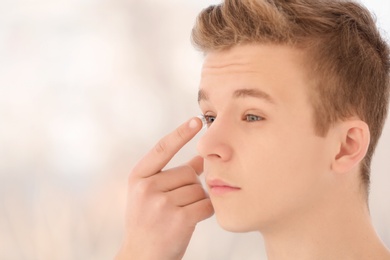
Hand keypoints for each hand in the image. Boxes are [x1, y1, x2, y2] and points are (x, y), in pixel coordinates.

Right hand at [116, 117, 213, 259]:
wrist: (142, 258)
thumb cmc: (149, 223)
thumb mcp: (149, 194)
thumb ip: (173, 174)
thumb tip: (200, 157)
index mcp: (138, 178)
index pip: (162, 148)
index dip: (180, 133)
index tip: (197, 120)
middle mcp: (147, 188)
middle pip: (188, 172)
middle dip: (191, 186)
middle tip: (178, 204)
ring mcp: (161, 204)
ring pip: (199, 189)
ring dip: (198, 200)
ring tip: (181, 214)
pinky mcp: (179, 219)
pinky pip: (206, 204)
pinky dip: (205, 211)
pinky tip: (192, 220)